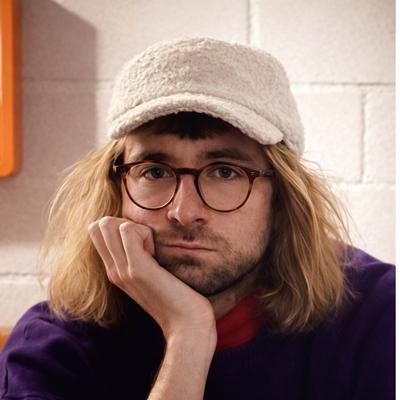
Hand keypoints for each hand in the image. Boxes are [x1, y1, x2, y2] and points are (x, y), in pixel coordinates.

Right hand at [88, 217, 216, 340]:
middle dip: (124, 223)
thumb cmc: (179, 299)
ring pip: (108, 224)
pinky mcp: (137, 269)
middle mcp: (113, 270)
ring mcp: (122, 270)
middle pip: (98, 225)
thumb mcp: (153, 276)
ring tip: (152, 250)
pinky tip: (157, 255)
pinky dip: (146, 233)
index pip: (97, 232)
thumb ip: (143, 259)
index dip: (120, 227)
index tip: (143, 243)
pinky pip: (128, 230)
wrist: (188, 326)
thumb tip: (147, 237)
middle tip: (147, 244)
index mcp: (115, 271)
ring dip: (135, 228)